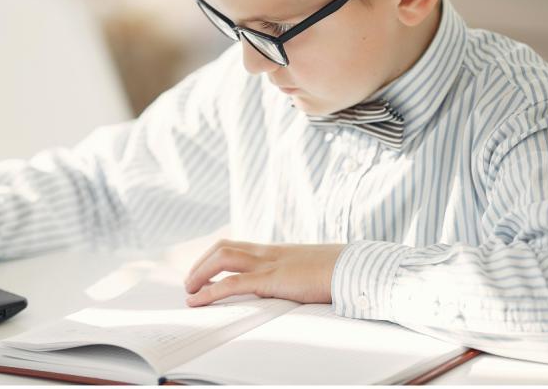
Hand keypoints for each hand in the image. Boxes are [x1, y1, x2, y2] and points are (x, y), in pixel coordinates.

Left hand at [184, 240, 345, 306]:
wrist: (357, 269)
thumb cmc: (342, 272)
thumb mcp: (314, 271)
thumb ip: (299, 274)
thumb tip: (297, 284)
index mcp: (278, 251)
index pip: (239, 245)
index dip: (217, 256)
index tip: (206, 270)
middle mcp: (270, 253)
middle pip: (224, 247)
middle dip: (202, 263)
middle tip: (191, 281)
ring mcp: (270, 263)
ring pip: (222, 258)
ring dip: (200, 273)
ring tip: (190, 291)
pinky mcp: (272, 279)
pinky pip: (233, 283)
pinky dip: (210, 291)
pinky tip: (198, 300)